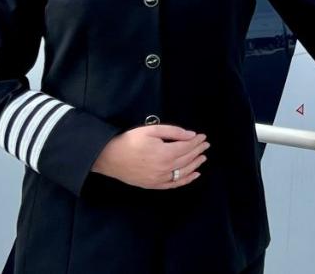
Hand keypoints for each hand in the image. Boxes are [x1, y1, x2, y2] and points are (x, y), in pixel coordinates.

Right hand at [92, 125, 208, 189]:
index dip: (197, 141)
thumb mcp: (151, 130)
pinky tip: (194, 175)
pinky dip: (186, 180)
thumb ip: (173, 132)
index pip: (187, 147)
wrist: (108, 157)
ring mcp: (160, 178)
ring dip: (195, 164)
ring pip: (184, 172)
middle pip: (187, 159)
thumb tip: (191, 135)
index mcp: (165, 153)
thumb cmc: (129, 141)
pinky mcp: (153, 185)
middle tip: (206, 145)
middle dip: (198, 151)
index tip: (203, 137)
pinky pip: (174, 184)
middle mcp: (165, 168)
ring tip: (203, 157)